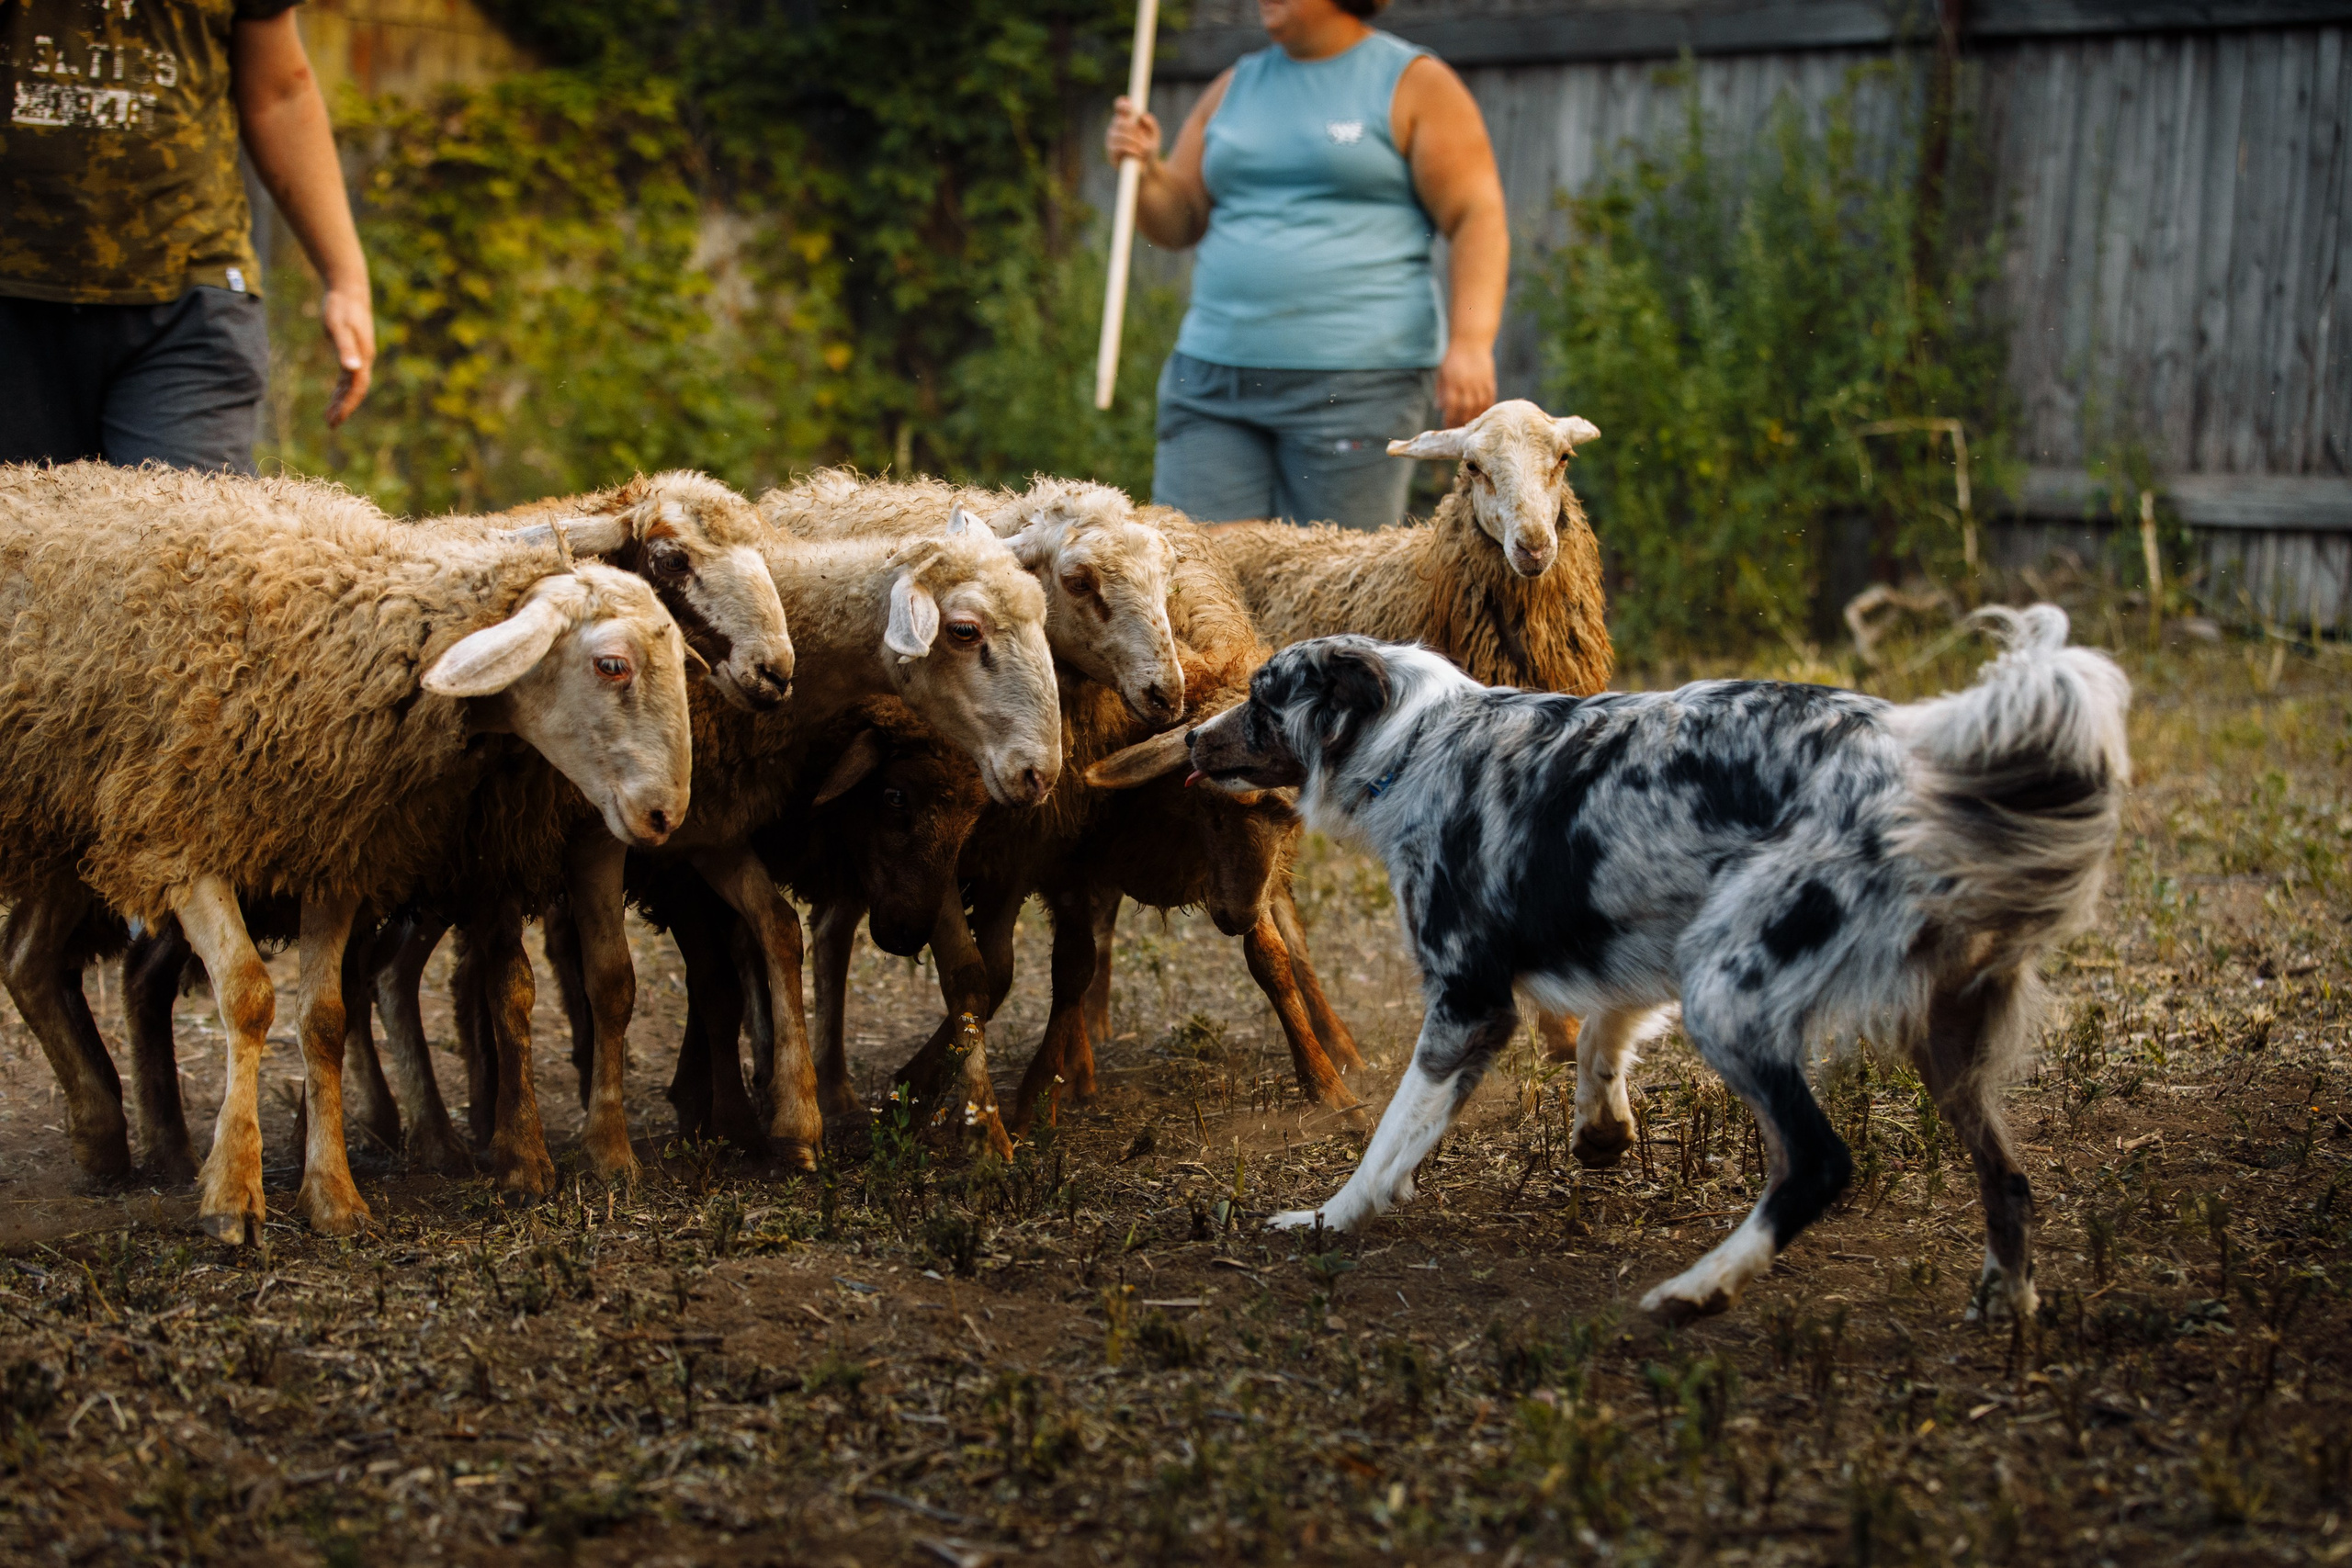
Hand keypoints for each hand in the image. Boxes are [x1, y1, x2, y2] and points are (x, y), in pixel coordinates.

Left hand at [320, 279, 374, 428]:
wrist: (348, 290)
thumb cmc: (340, 307)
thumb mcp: (338, 327)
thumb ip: (344, 348)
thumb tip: (351, 369)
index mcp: (362, 357)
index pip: (357, 387)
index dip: (348, 405)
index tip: (336, 420)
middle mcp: (363, 359)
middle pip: (356, 390)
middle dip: (345, 408)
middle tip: (331, 424)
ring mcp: (359, 356)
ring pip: (351, 385)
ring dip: (342, 401)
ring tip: (329, 416)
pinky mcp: (352, 351)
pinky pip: (347, 376)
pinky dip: (341, 388)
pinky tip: (334, 395)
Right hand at [1105, 95, 1160, 166]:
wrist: (1149, 170)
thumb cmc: (1150, 150)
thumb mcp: (1155, 135)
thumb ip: (1151, 124)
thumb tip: (1143, 116)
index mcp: (1125, 120)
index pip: (1119, 106)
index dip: (1122, 103)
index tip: (1130, 107)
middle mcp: (1115, 128)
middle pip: (1119, 121)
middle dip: (1132, 129)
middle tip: (1144, 137)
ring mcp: (1111, 141)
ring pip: (1119, 134)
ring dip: (1133, 141)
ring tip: (1143, 148)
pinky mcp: (1111, 154)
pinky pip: (1118, 147)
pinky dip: (1130, 149)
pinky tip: (1139, 154)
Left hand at [1435, 338, 1495, 427]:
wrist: (1471, 341)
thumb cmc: (1453, 358)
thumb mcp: (1442, 372)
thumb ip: (1441, 390)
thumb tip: (1439, 408)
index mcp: (1453, 383)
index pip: (1452, 407)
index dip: (1450, 419)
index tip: (1448, 426)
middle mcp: (1467, 384)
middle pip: (1466, 409)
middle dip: (1462, 421)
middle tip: (1459, 429)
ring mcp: (1480, 383)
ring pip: (1479, 406)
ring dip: (1475, 417)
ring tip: (1470, 424)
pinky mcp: (1489, 380)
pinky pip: (1490, 398)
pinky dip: (1486, 408)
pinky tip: (1482, 413)